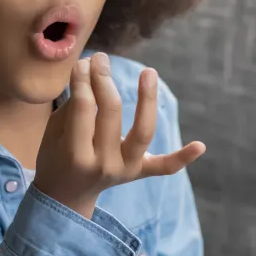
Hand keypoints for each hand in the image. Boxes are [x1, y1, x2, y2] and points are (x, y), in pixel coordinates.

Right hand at [34, 53, 205, 218]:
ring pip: (142, 132)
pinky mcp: (140, 173)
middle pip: (111, 113)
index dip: (84, 80)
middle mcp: (104, 164)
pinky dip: (182, 157)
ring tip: (148, 71)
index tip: (84, 62)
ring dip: (147, 100)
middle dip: (104, 80)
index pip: (84, 108)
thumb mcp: (55, 132)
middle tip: (100, 58)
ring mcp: (125, 170)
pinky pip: (164, 167)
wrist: (65, 196)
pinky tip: (200, 145)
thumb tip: (90, 67)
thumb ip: (73, 105)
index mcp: (77, 155)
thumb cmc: (56, 156)